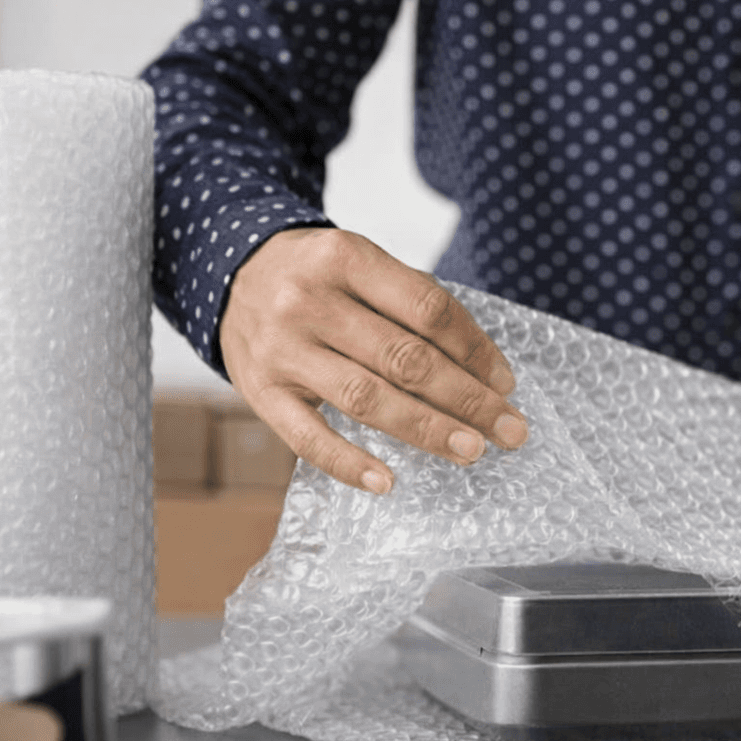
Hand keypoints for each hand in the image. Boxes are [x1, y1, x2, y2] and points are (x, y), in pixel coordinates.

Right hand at [218, 227, 526, 493]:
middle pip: (405, 358)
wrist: (230, 273)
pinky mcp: (259, 391)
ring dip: (427, 429)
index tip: (507, 382)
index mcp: (345, 256)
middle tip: (510, 429)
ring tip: (472, 450)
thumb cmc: (317, 275)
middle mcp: (310, 300)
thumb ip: (411, 303)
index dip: (475, 349)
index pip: (427, 309)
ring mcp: (282, 348)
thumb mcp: (359, 263)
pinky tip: (386, 483)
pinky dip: (347, 463)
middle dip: (467, 399)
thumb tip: (481, 369)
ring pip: (366, 398)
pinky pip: (306, 437)